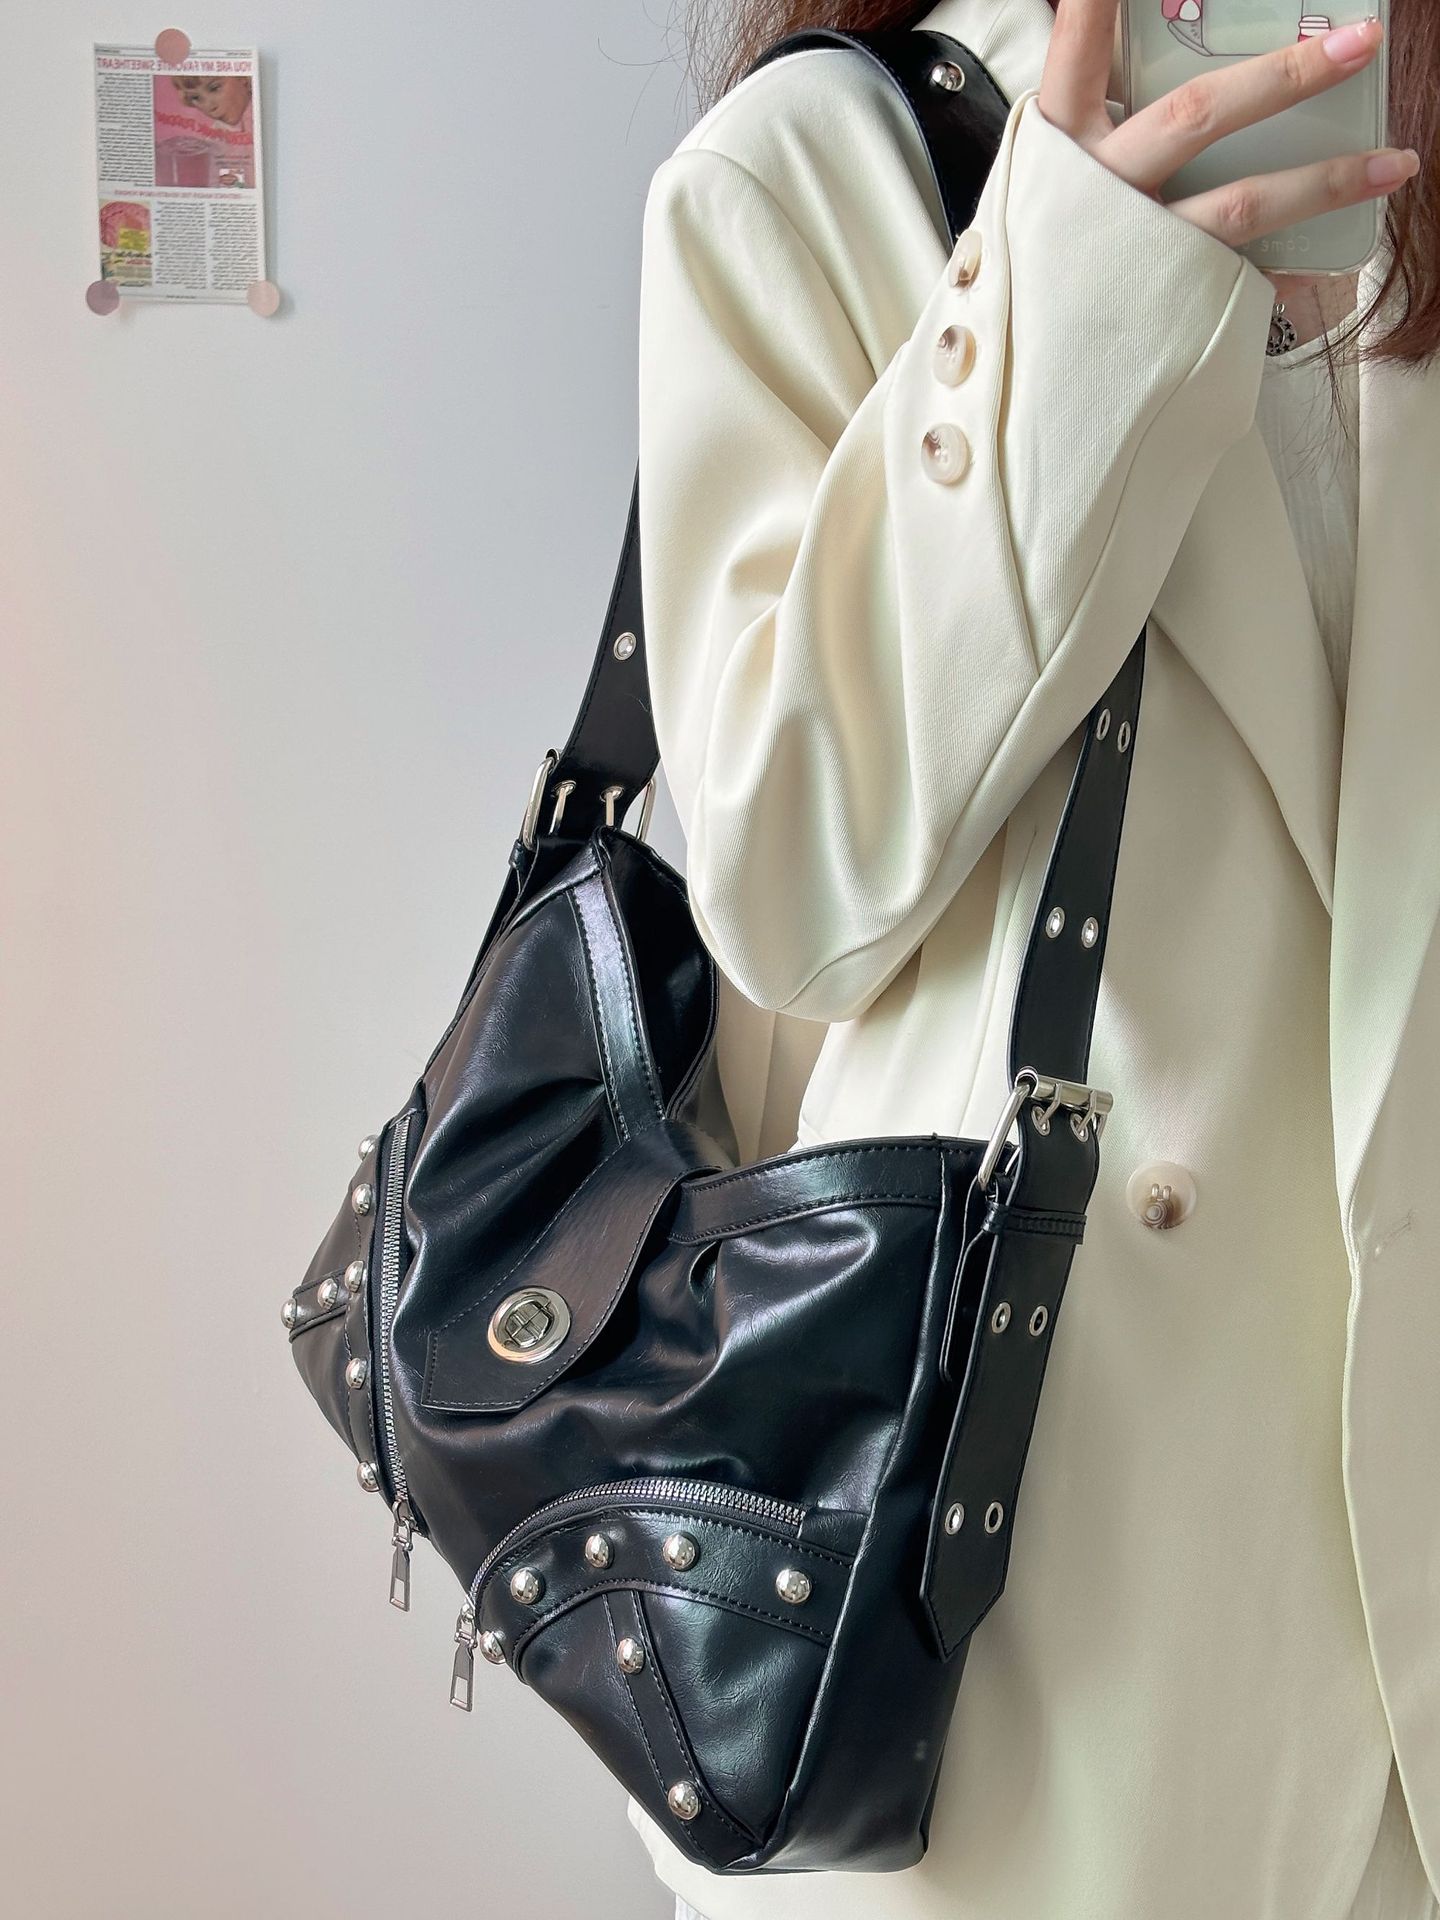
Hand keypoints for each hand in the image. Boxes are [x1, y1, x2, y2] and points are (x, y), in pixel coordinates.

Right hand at [1037, 0, 1417, 299]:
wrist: (1021, 392)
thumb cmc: (1038, 278)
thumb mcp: (1038, 193)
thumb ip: (1087, 135)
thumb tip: (1139, 74)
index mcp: (1058, 153)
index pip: (1078, 55)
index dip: (1099, 7)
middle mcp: (1097, 195)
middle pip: (1198, 116)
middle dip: (1287, 74)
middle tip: (1358, 44)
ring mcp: (1136, 253)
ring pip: (1243, 205)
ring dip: (1327, 180)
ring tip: (1393, 163)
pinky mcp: (1165, 307)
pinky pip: (1243, 280)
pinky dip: (1289, 270)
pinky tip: (1326, 260)